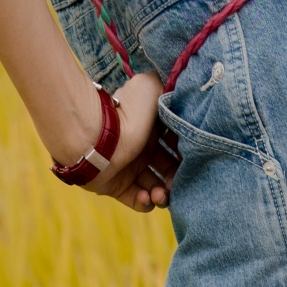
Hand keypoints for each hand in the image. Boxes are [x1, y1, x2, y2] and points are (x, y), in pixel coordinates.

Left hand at [94, 70, 177, 213]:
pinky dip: (145, 202)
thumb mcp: (152, 85)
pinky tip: (146, 196)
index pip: (175, 144)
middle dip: (176, 178)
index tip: (191, 159)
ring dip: (162, 194)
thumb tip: (181, 86)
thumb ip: (168, 83)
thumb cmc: (126, 112)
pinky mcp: (115, 187)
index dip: (186, 153)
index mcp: (151, 128)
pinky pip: (136, 201)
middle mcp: (140, 149)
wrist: (95, 138)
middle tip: (176, 183)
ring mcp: (127, 168)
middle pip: (168, 169)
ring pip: (154, 187)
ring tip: (160, 193)